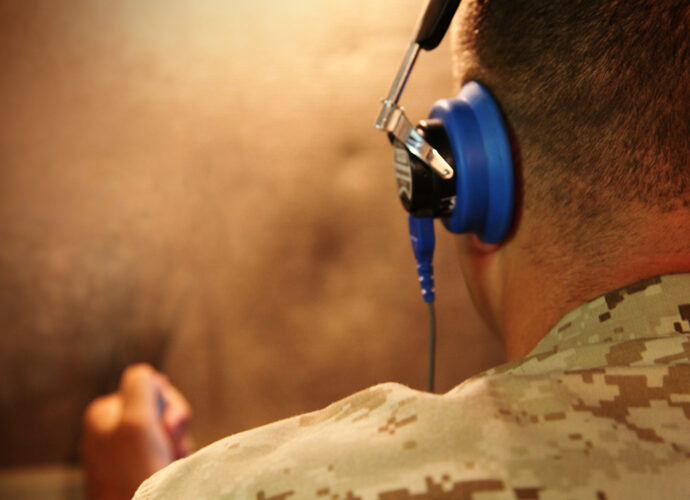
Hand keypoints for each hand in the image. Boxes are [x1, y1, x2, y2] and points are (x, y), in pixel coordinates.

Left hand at [81, 364, 192, 499]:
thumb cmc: (137, 474)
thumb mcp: (136, 420)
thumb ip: (139, 385)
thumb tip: (146, 373)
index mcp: (103, 412)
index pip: (148, 384)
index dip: (167, 402)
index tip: (168, 426)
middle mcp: (108, 428)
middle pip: (157, 405)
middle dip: (173, 422)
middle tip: (172, 442)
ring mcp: (121, 451)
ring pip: (164, 428)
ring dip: (176, 441)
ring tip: (171, 460)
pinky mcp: (132, 469)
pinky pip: (162, 450)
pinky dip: (173, 457)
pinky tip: (170, 468)